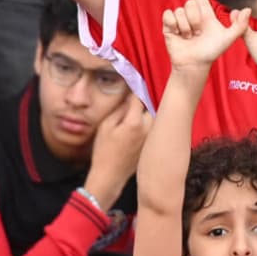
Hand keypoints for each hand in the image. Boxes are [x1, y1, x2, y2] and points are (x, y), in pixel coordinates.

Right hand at [85, 94, 151, 210]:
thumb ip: (119, 109)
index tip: (131, 78)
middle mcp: (148, 128)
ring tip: (129, 116)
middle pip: (148, 106)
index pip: (138, 96)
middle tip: (131, 99)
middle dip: (140, 102)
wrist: (110, 176)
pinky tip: (133, 129)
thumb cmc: (104, 152)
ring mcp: (152, 136)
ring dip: (143, 112)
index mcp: (135, 122)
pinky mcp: (152, 143)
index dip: (134, 86)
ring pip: (151, 116)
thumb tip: (129, 95)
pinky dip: (145, 123)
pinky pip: (152, 127)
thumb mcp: (106, 126)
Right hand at [162, 0, 249, 71]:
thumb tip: (247, 10)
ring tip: (189, 37)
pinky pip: (169, 16)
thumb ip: (240, 26)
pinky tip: (179, 36)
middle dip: (195, 20)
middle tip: (198, 33)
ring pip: (180, 11)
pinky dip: (175, 26)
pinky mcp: (168, 26)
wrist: (194, 65)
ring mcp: (179, 19)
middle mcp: (191, 13)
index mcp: (204, 12)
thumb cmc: (211, 52)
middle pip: (190, 3)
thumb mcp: (228, 39)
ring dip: (186, 27)